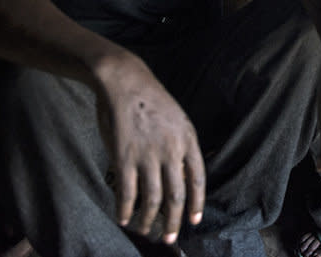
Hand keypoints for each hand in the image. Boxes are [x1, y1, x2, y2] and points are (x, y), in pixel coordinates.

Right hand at [95, 56, 204, 244]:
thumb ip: (180, 147)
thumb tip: (181, 176)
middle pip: (176, 195)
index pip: (198, 179)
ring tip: (144, 231)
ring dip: (148, 220)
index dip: (197, 204)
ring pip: (152, 199)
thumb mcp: (177, 120)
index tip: (194, 221)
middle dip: (173, 222)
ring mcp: (147, 154)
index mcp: (188, 139)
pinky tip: (123, 218)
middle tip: (169, 239)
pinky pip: (127, 192)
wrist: (126, 81)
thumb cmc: (151, 101)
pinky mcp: (123, 156)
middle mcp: (171, 150)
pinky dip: (125, 210)